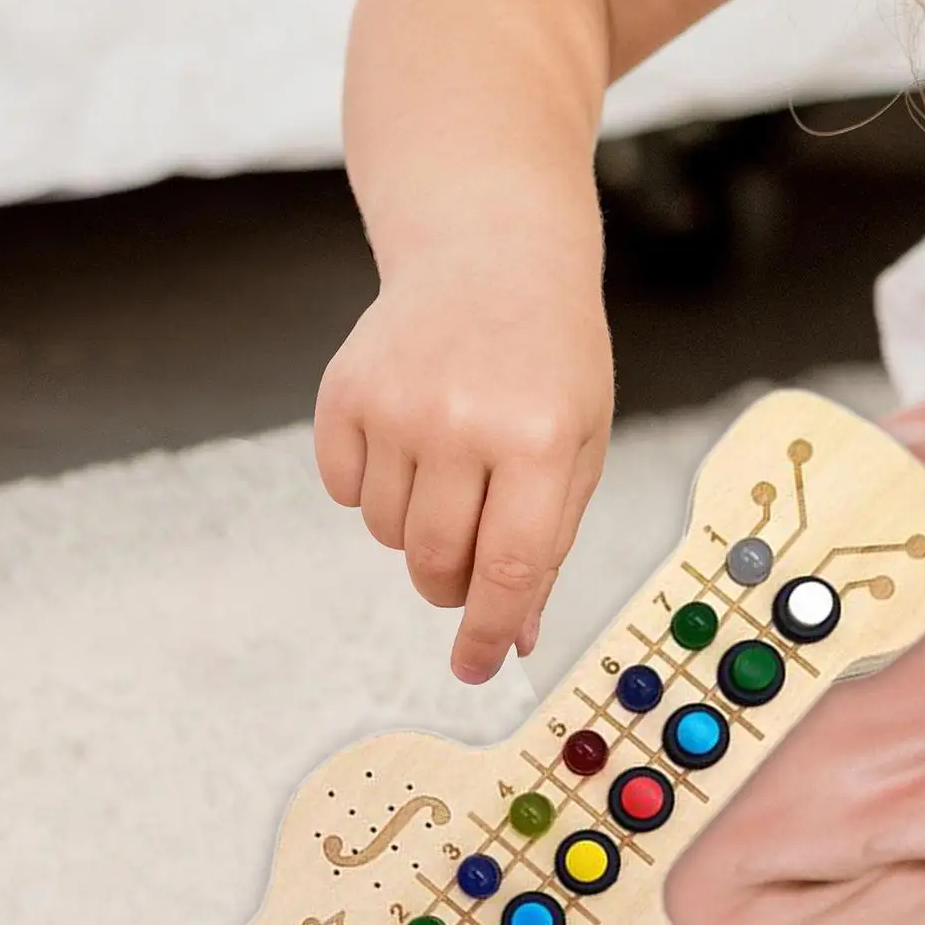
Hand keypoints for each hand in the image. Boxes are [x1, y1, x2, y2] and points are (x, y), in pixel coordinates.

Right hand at [314, 253, 613, 682]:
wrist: (491, 255)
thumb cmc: (550, 362)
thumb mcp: (580, 448)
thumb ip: (549, 546)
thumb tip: (514, 638)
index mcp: (540, 439)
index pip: (508, 569)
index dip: (488, 631)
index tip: (475, 668)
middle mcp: (464, 421)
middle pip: (436, 563)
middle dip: (451, 588)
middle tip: (468, 565)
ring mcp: (396, 402)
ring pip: (388, 534)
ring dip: (418, 531)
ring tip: (452, 470)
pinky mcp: (344, 390)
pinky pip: (344, 491)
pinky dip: (374, 490)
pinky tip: (410, 441)